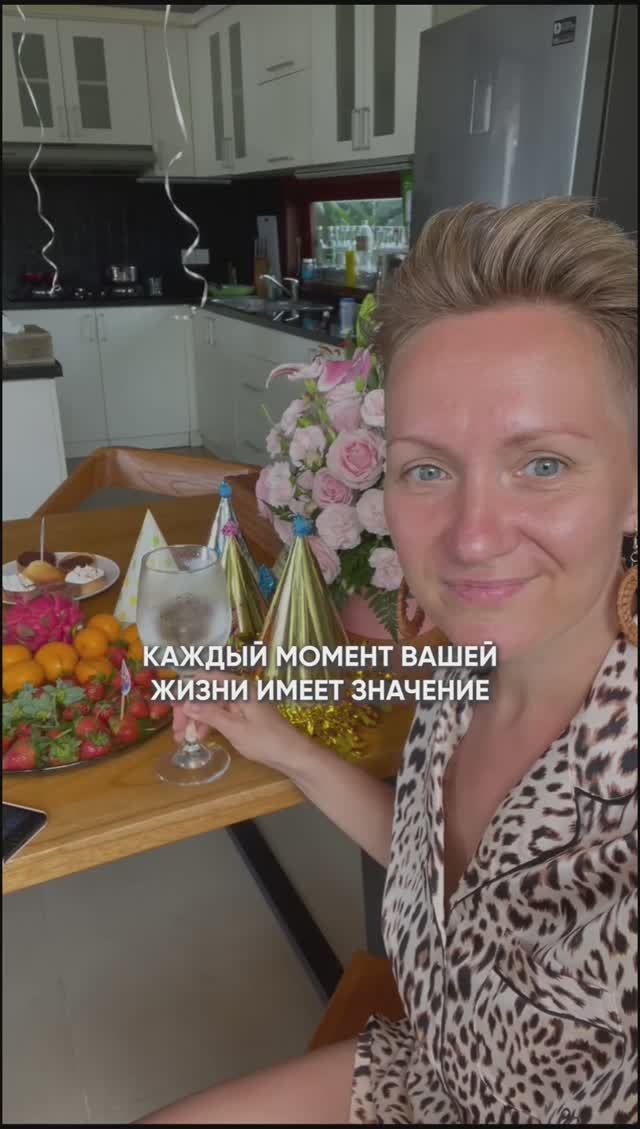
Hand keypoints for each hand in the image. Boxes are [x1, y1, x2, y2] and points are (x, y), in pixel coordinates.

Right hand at [172, 670, 301, 770]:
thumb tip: (187, 703)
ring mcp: (243, 703)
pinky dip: (209, 723)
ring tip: (183, 738)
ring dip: (197, 719)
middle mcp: (240, 690)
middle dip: (190, 709)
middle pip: (208, 693)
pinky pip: (222, 714)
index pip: (208, 678)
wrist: (293, 754)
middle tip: (177, 730)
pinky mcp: (245, 715)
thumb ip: (210, 714)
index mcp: (240, 687)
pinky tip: (201, 737)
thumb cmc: (266, 740)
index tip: (172, 703)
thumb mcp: (234, 728)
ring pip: (213, 705)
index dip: (188, 688)